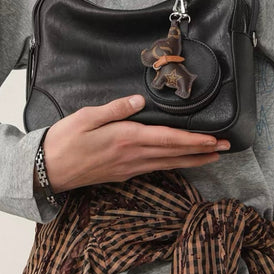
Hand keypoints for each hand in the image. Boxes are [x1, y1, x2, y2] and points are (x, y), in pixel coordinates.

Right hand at [36, 94, 229, 192]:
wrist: (47, 169)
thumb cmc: (65, 140)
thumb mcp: (86, 117)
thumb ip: (115, 109)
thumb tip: (139, 100)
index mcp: (126, 139)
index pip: (168, 139)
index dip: (194, 140)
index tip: (214, 140)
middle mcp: (133, 156)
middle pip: (174, 154)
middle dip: (202, 151)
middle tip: (226, 148)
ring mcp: (129, 168)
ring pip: (168, 164)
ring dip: (192, 160)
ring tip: (212, 157)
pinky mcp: (123, 174)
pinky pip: (156, 169)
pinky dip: (174, 165)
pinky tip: (180, 163)